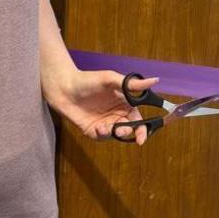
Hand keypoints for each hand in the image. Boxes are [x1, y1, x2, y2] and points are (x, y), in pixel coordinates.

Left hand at [44, 69, 158, 145]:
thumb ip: (132, 85)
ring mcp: (105, 122)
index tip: (142, 137)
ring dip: (113, 133)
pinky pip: (102, 137)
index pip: (138, 118)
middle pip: (129, 129)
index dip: (143, 129)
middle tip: (121, 130)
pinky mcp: (92, 130)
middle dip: (127, 132)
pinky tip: (97, 127)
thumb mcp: (111, 79)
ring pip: (116, 135)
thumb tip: (155, 80)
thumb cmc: (87, 80)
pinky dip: (102, 134)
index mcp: (124, 103)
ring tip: (103, 127)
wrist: (63, 87)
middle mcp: (116, 114)